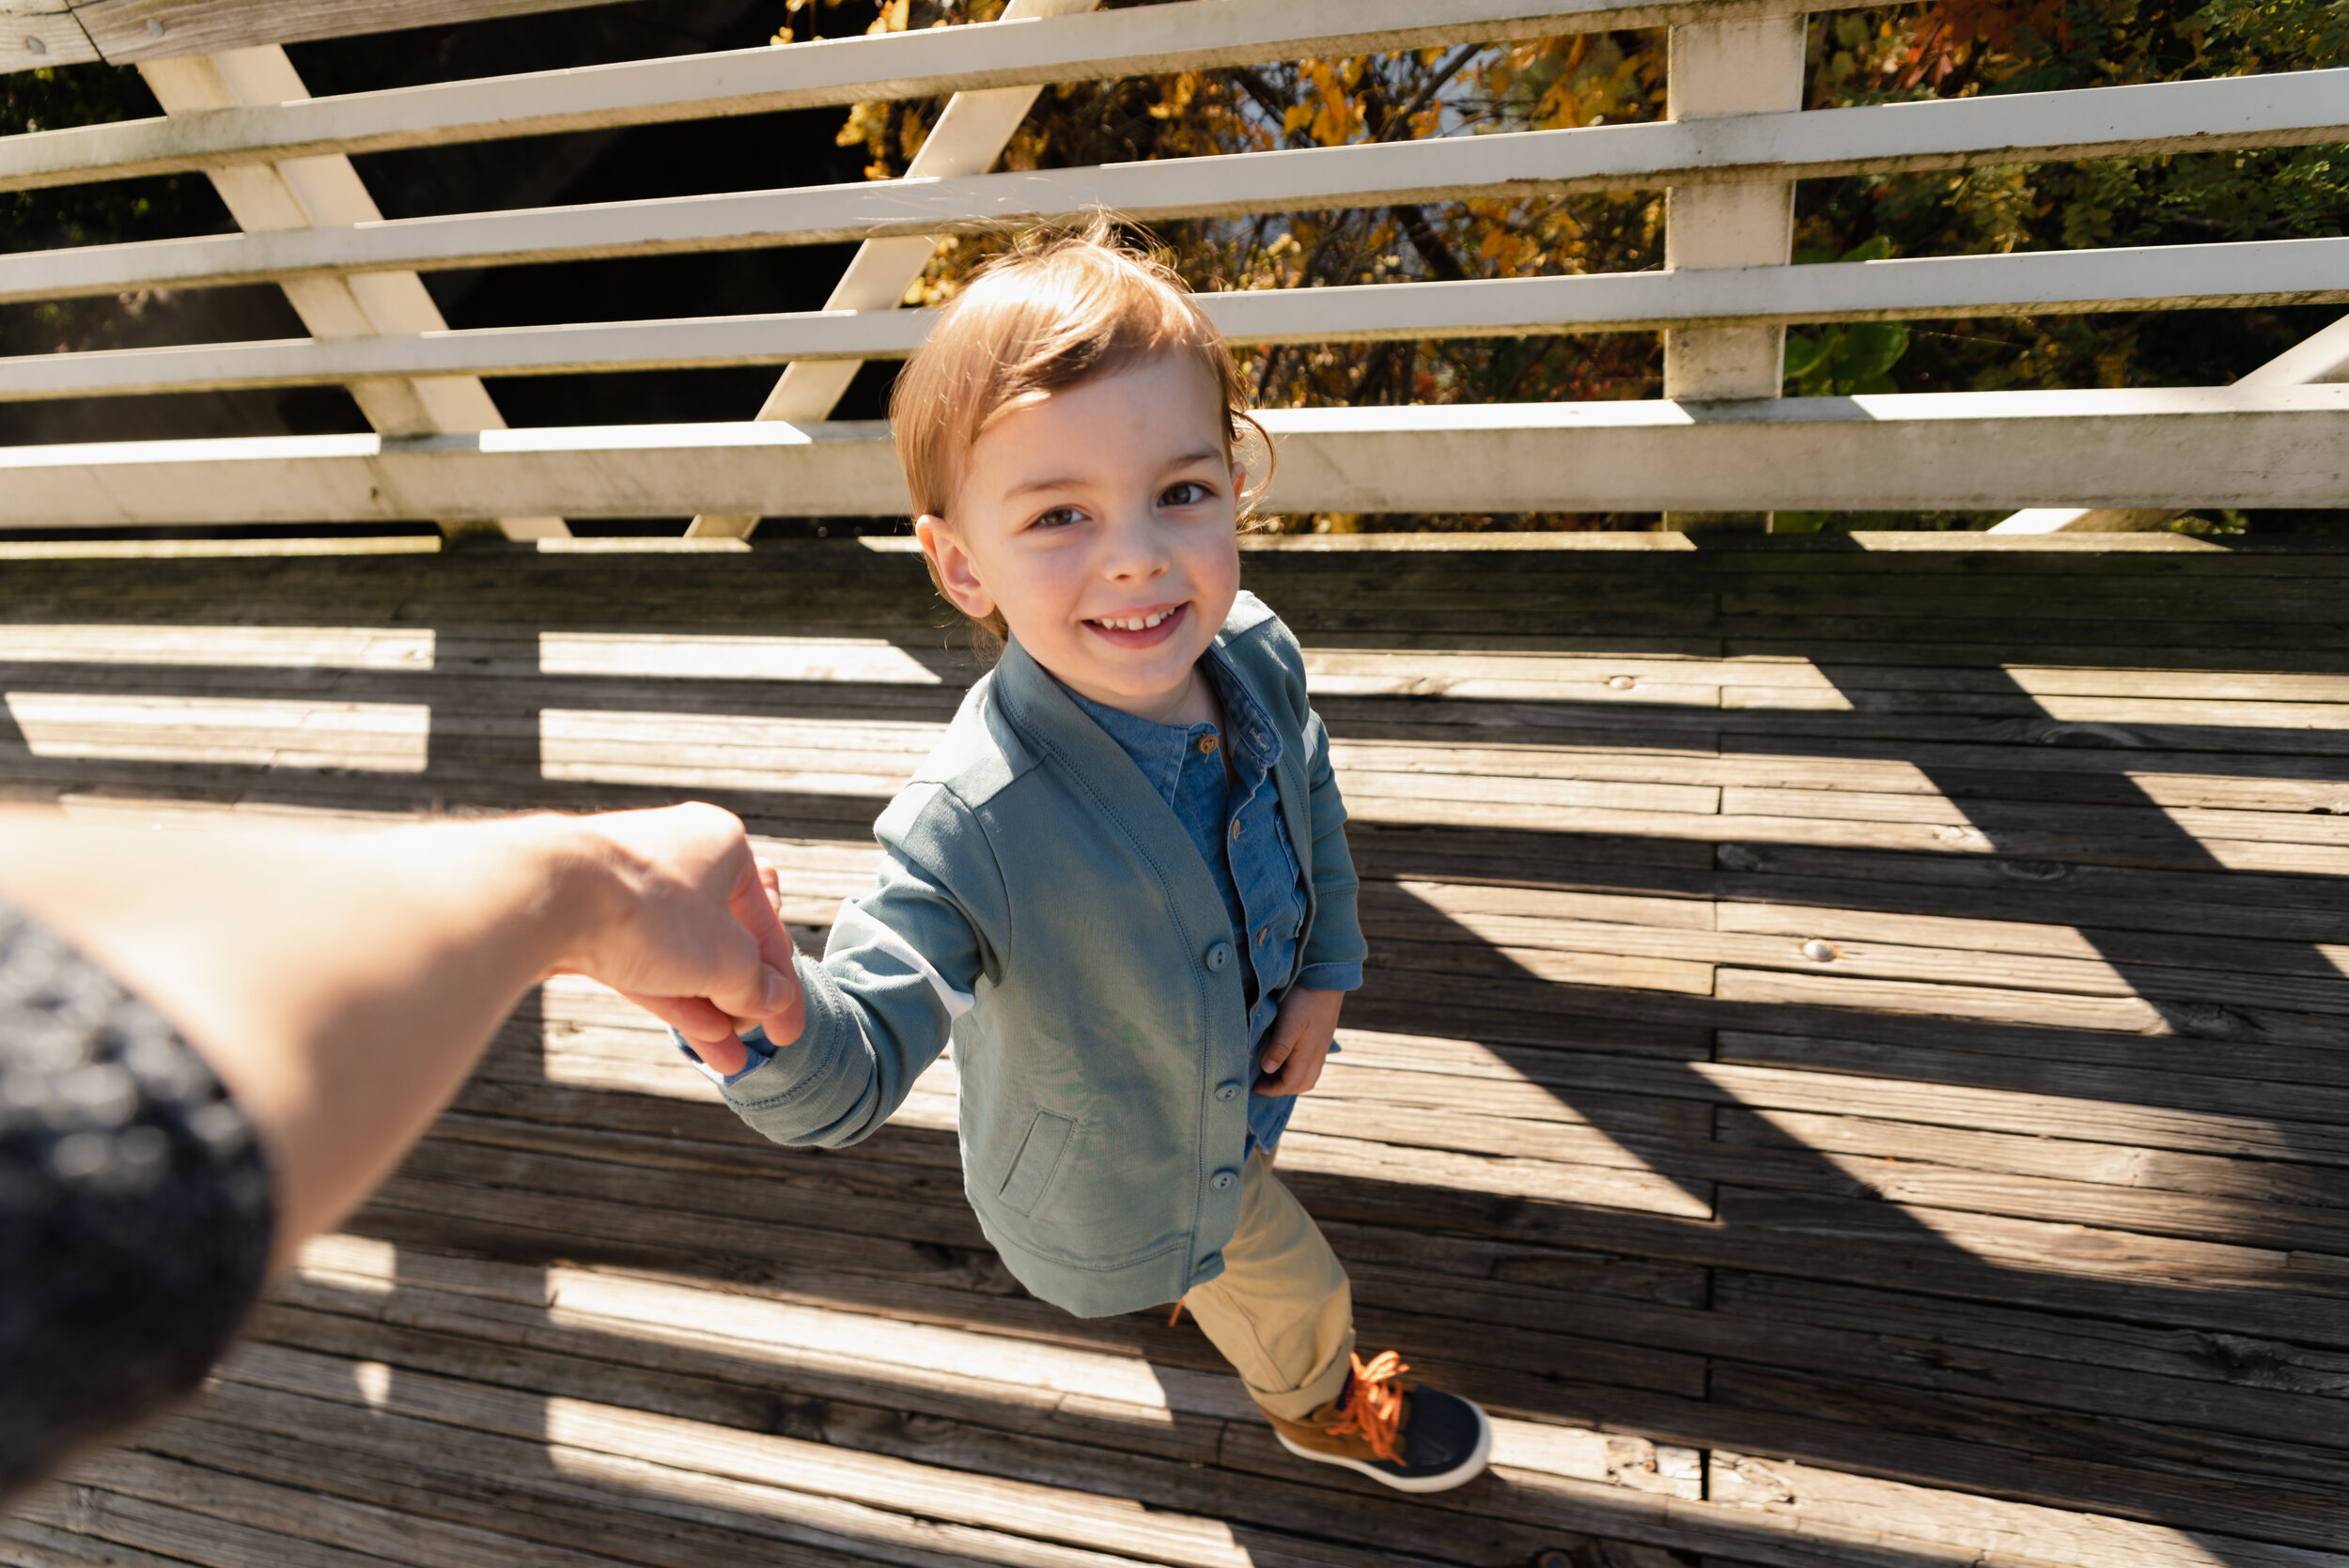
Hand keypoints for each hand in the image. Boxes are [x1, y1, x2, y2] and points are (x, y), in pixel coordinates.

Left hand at [547, 803, 802, 1073]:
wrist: (544, 897)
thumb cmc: (650, 911)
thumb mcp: (727, 960)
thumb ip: (754, 985)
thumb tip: (770, 1001)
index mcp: (723, 845)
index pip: (766, 919)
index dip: (783, 980)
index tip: (787, 1028)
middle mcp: (678, 855)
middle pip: (723, 934)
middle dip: (741, 994)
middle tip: (756, 1037)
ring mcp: (629, 885)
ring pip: (681, 954)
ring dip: (709, 1006)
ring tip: (730, 1059)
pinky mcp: (592, 916)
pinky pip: (644, 961)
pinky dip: (672, 997)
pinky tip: (699, 1037)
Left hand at [1255, 986, 1342, 1095]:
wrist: (1326, 980)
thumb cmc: (1305, 999)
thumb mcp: (1289, 1022)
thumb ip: (1280, 1048)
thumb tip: (1267, 1069)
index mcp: (1308, 1055)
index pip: (1290, 1083)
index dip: (1272, 1089)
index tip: (1254, 1086)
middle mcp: (1317, 1055)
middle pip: (1302, 1084)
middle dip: (1281, 1089)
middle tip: (1262, 1083)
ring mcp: (1321, 1048)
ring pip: (1308, 1076)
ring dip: (1290, 1080)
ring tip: (1272, 1073)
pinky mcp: (1321, 1039)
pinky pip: (1311, 1065)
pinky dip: (1297, 1070)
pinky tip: (1286, 1059)